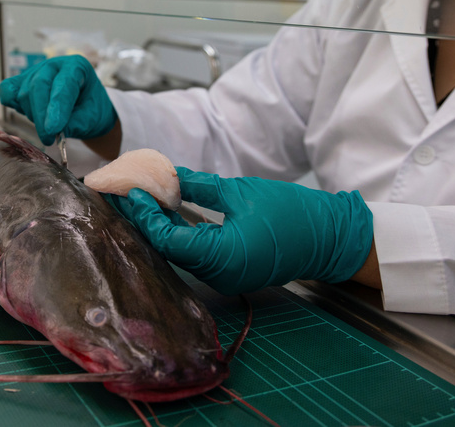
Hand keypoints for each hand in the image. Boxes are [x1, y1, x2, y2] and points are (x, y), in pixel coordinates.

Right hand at [0, 55, 116, 145]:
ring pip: (24, 91)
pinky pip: (7, 89)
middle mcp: (54, 65)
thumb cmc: (90, 111)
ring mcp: (35, 71)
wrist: (85, 109)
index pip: (63, 84)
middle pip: (39, 85)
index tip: (53, 129)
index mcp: (77, 66)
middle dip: (41, 115)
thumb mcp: (91, 119)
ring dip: (33, 115)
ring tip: (47, 130)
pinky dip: (11, 103)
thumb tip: (50, 130)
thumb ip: (74, 123)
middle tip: (48, 138)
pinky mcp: (21, 82)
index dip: (57, 107)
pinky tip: (26, 115)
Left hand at [107, 167, 372, 295]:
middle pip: (168, 249)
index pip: (168, 238)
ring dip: (160, 228)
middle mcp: (219, 274)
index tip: (130, 191)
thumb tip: (168, 176)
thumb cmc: (292, 213)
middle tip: (124, 195)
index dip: (145, 215)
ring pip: (180, 253)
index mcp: (221, 256)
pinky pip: (196, 255)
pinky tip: (166, 214)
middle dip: (145, 221)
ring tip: (139, 201)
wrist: (331, 238)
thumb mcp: (241, 192)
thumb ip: (200, 187)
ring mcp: (225, 277)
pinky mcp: (230, 273)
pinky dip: (178, 235)